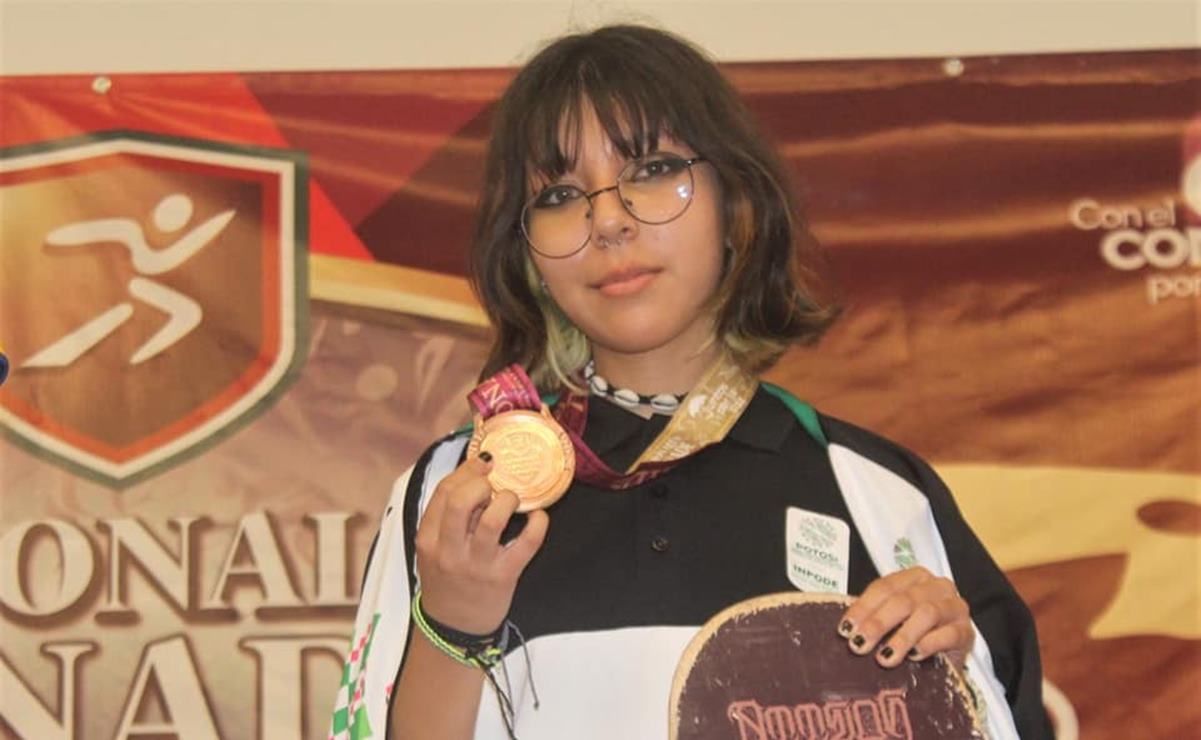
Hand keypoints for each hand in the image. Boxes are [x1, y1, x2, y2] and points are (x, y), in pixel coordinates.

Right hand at [413, 452, 549, 634]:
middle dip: (481, 483)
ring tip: (512, 501)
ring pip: (494, 521)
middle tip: (494, 486)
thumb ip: (449, 517)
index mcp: (429, 539)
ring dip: (508, 501)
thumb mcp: (435, 549)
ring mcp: (477, 565)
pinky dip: (538, 524)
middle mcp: (450, 551)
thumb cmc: (446, 581)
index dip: (466, 471)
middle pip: (461, 502)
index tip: (484, 465)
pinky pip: (526, 544)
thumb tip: (478, 476)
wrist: (454, 628)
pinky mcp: (503, 577)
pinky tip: (538, 517)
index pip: (444, 493)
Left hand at [837, 566, 973, 668]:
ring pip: (926, 614)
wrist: (950, 651)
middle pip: (904, 600)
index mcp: (915, 577)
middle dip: (878, 623)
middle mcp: (937, 586)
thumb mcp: (894, 619)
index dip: (863, 607)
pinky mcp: (967, 631)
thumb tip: (846, 630)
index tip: (845, 629)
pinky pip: (948, 635)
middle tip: (859, 645)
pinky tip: (913, 656)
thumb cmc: (915, 630)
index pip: (885, 587)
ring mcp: (955, 607)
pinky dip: (928, 644)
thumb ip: (874, 616)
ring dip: (901, 637)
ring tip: (884, 657)